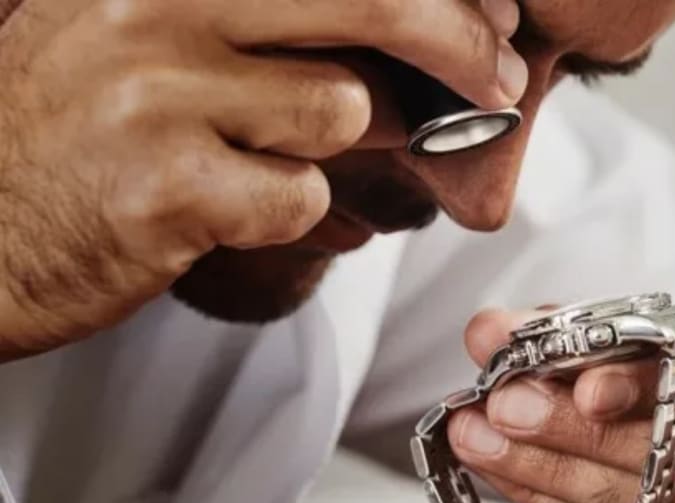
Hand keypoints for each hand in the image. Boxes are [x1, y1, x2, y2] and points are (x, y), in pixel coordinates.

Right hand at [0, 0, 526, 359]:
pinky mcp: (166, 188)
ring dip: (337, 147)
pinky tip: (231, 209)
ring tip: (270, 158)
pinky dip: (291, 211)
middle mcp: (155, 5)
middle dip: (458, 41)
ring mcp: (156, 93)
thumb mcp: (142, 31)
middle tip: (501, 75)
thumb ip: (255, 18)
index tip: (490, 11)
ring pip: (339, 108)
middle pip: (366, 2)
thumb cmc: (74, 132)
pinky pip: (299, 195)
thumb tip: (397, 29)